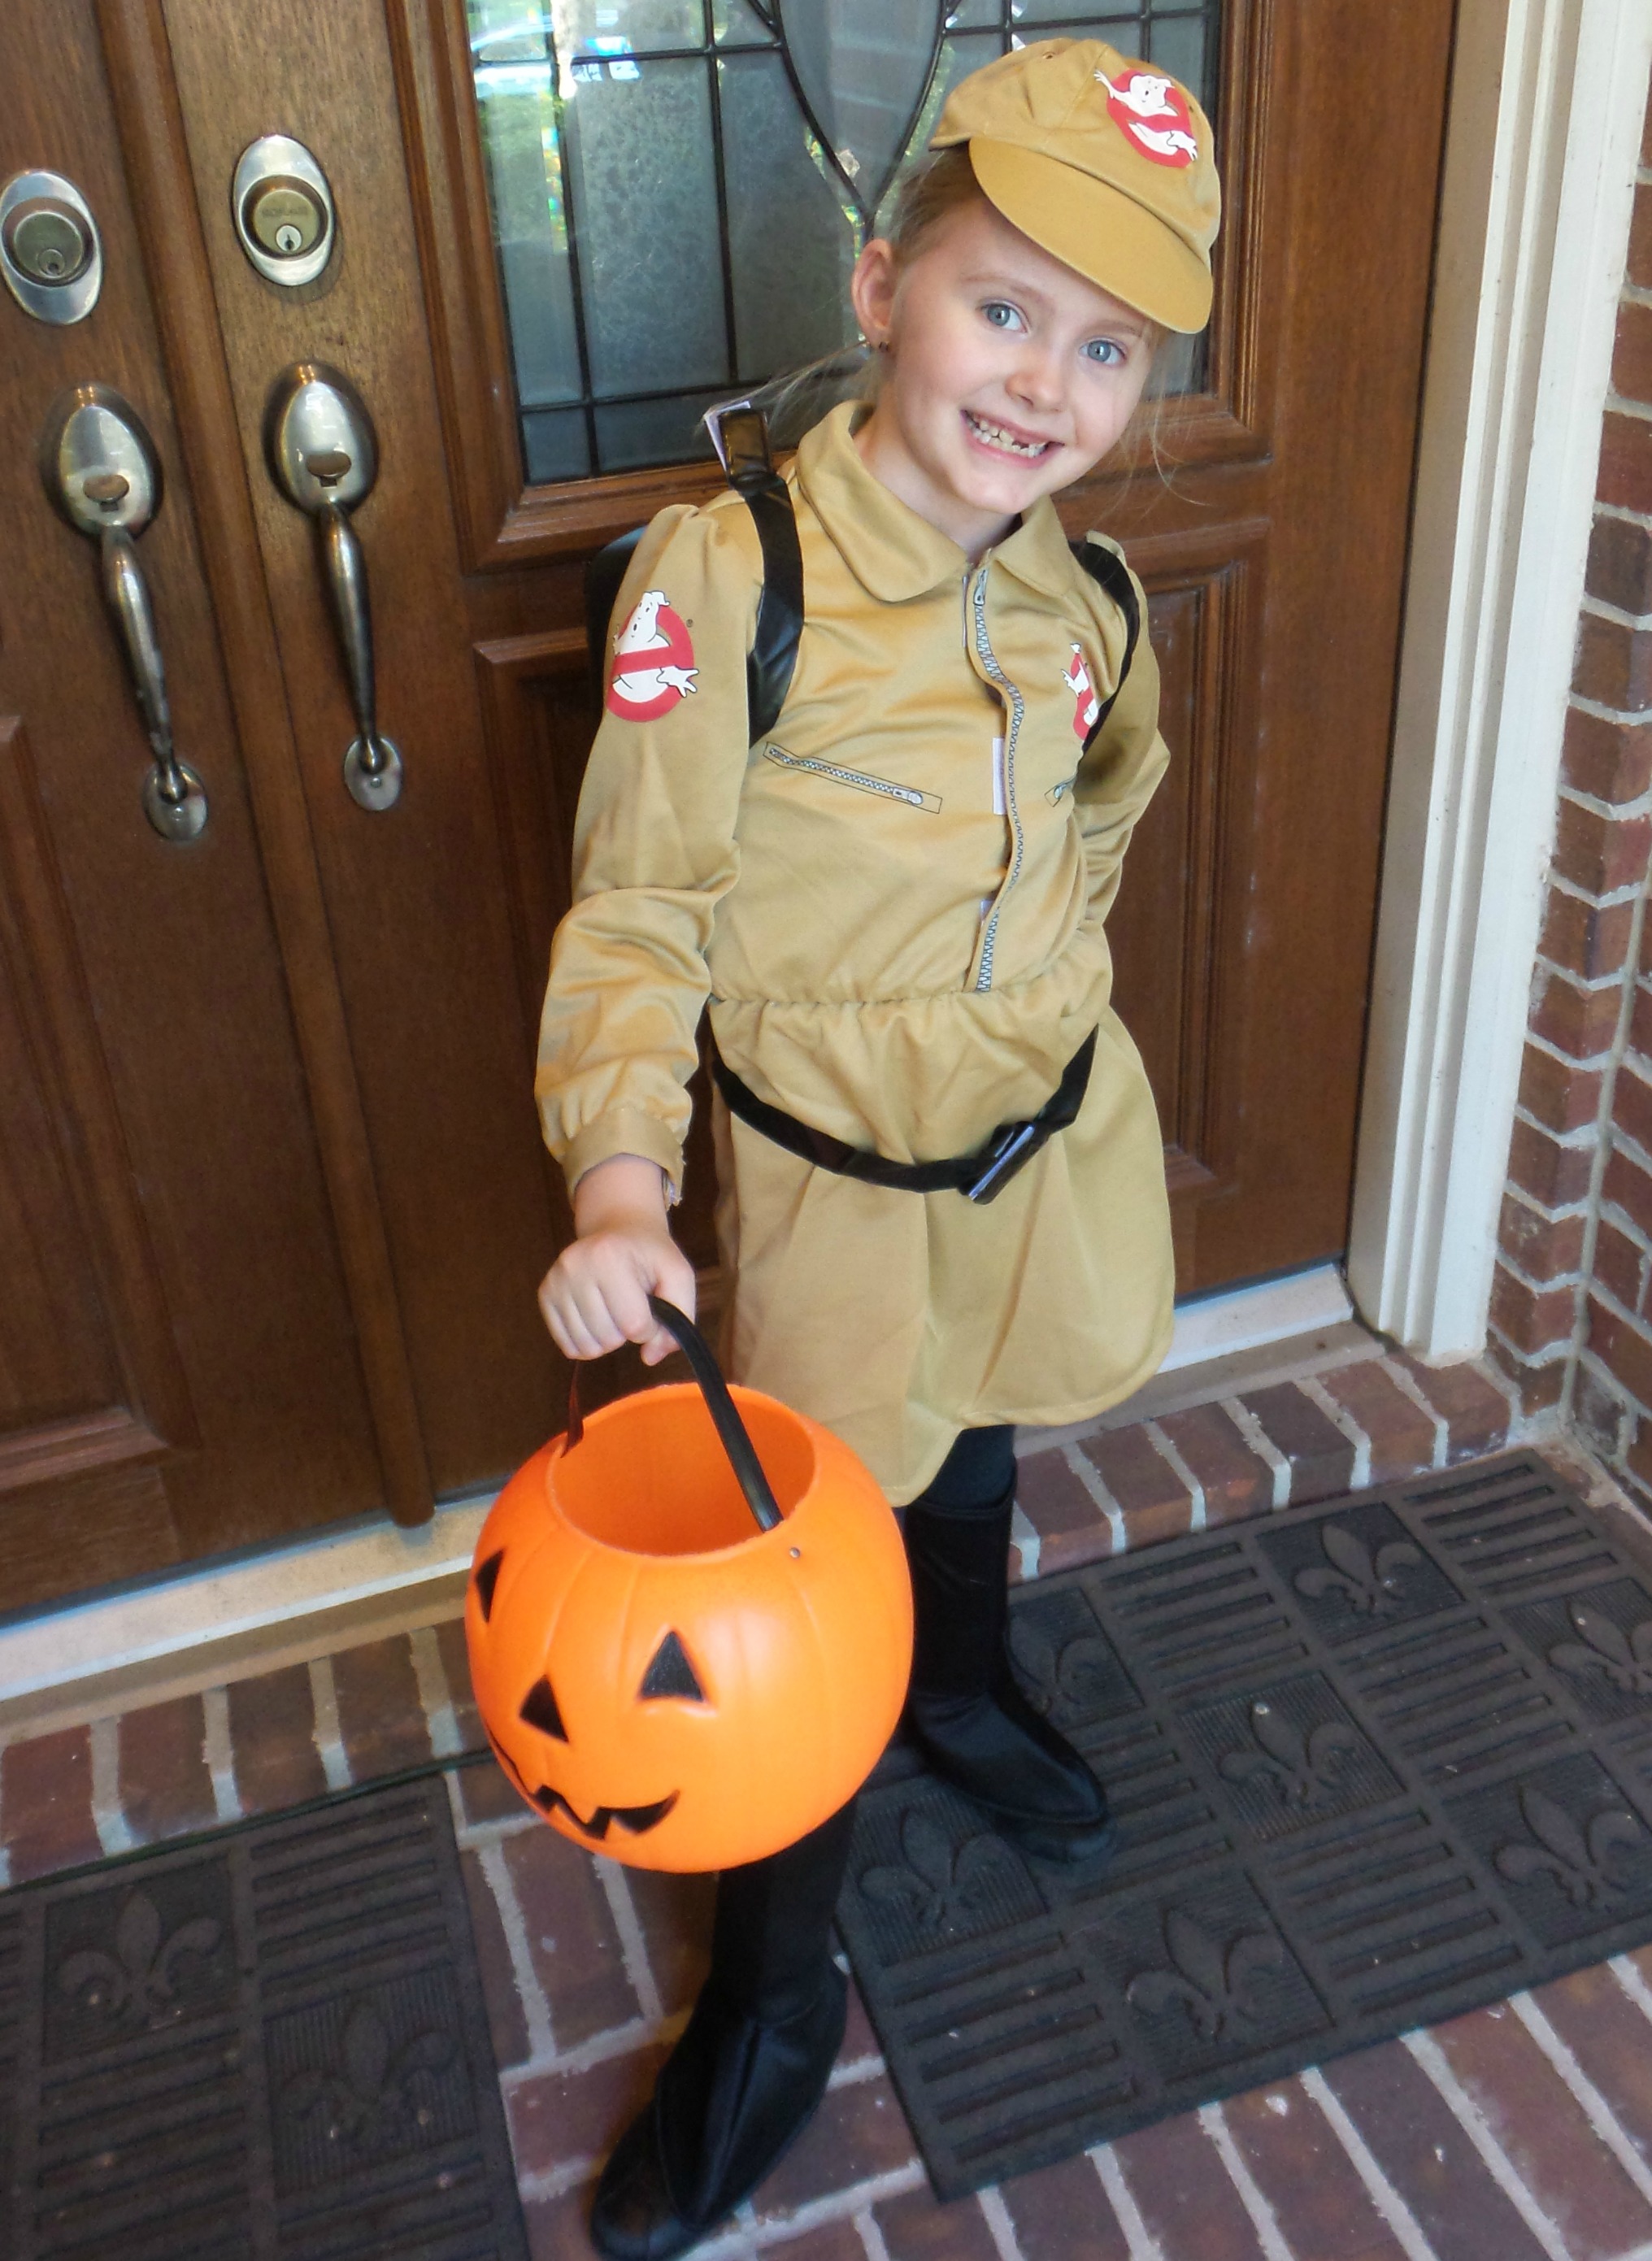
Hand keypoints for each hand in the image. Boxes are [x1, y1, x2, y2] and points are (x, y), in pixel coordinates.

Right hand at [538, 1154, 696, 1365]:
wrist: (617, 1228)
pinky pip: (567, 1346)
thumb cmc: (650, 1255)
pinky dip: (587, 1342)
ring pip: (586, 1347)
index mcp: (609, 1256)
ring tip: (614, 1312)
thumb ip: (681, 1317)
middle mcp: (575, 1266)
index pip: (634, 1324)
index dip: (651, 1328)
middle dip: (628, 1333)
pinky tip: (597, 1319)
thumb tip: (650, 1358)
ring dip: (607, 1341)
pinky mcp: (544, 1294)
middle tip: (631, 1306)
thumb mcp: (679, 1274)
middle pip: (609, 1338)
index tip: (652, 1309)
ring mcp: (556, 1281)